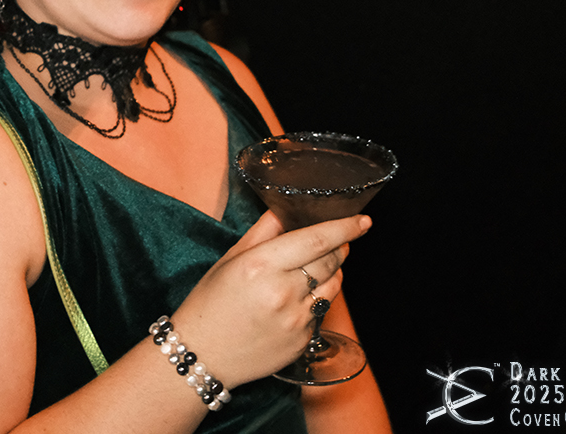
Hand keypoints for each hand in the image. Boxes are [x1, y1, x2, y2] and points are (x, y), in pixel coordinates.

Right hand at [167, 211, 371, 388]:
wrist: (203, 356)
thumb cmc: (210, 305)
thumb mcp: (230, 260)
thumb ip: (262, 232)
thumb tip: (285, 210)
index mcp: (261, 265)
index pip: (316, 239)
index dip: (344, 227)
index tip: (362, 220)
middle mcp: (283, 292)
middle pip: (330, 260)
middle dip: (339, 246)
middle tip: (335, 240)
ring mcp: (296, 319)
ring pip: (333, 286)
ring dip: (332, 272)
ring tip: (312, 269)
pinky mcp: (303, 340)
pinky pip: (322, 310)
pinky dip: (317, 298)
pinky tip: (296, 299)